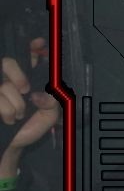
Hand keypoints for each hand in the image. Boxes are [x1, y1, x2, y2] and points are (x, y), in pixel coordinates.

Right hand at [2, 47, 60, 169]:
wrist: (11, 146)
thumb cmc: (28, 129)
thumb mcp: (48, 116)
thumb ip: (52, 103)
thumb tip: (40, 95)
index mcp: (27, 80)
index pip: (28, 57)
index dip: (33, 47)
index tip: (38, 43)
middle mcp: (8, 80)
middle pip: (8, 62)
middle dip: (18, 75)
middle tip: (26, 91)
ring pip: (5, 85)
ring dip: (16, 104)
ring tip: (19, 115)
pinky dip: (8, 111)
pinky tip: (9, 119)